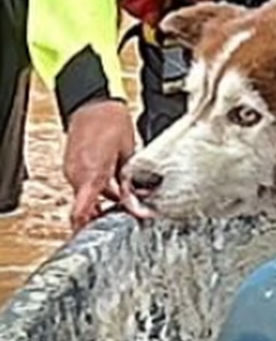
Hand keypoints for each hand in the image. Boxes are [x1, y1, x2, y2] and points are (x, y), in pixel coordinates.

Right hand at [62, 99, 142, 234]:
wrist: (94, 102)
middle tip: (127, 216)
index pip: (81, 212)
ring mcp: (73, 170)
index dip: (86, 229)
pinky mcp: (73, 164)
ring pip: (89, 194)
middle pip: (88, 206)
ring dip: (105, 199)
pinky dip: (100, 187)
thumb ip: (130, 183)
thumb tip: (138, 204)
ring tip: (127, 199)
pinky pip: (86, 182)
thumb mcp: (129, 154)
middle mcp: (77, 175)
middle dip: (106, 214)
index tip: (95, 239)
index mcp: (92, 174)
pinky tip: (117, 184)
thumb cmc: (111, 122)